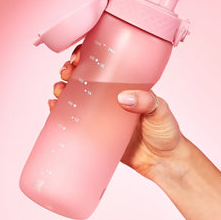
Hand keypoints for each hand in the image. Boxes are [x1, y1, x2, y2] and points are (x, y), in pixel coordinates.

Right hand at [48, 45, 190, 182]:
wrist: (164, 163)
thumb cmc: (166, 133)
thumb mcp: (160, 111)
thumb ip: (146, 102)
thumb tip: (123, 98)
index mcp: (126, 85)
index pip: (104, 64)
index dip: (87, 56)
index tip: (78, 57)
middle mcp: (110, 97)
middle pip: (84, 78)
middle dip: (70, 71)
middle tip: (67, 73)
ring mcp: (101, 115)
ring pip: (75, 97)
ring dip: (62, 89)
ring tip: (59, 90)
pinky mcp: (96, 133)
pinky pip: (74, 120)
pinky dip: (61, 112)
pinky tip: (54, 108)